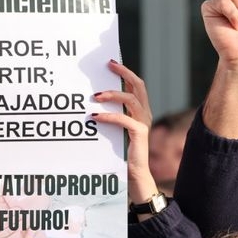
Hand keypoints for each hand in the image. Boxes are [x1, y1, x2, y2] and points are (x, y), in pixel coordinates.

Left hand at [91, 60, 157, 201]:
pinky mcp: (140, 132)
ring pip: (131, 99)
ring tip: (96, 95)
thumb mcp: (116, 129)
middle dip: (124, 73)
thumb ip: (112, 115)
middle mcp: (145, 113)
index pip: (136, 85)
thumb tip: (92, 101)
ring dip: (113, 94)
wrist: (134, 174)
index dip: (125, 72)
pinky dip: (109, 115)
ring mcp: (144, 122)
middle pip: (138, 86)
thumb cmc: (123, 152)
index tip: (111, 63)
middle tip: (109, 66)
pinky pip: (124, 119)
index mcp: (141, 110)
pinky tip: (95, 116)